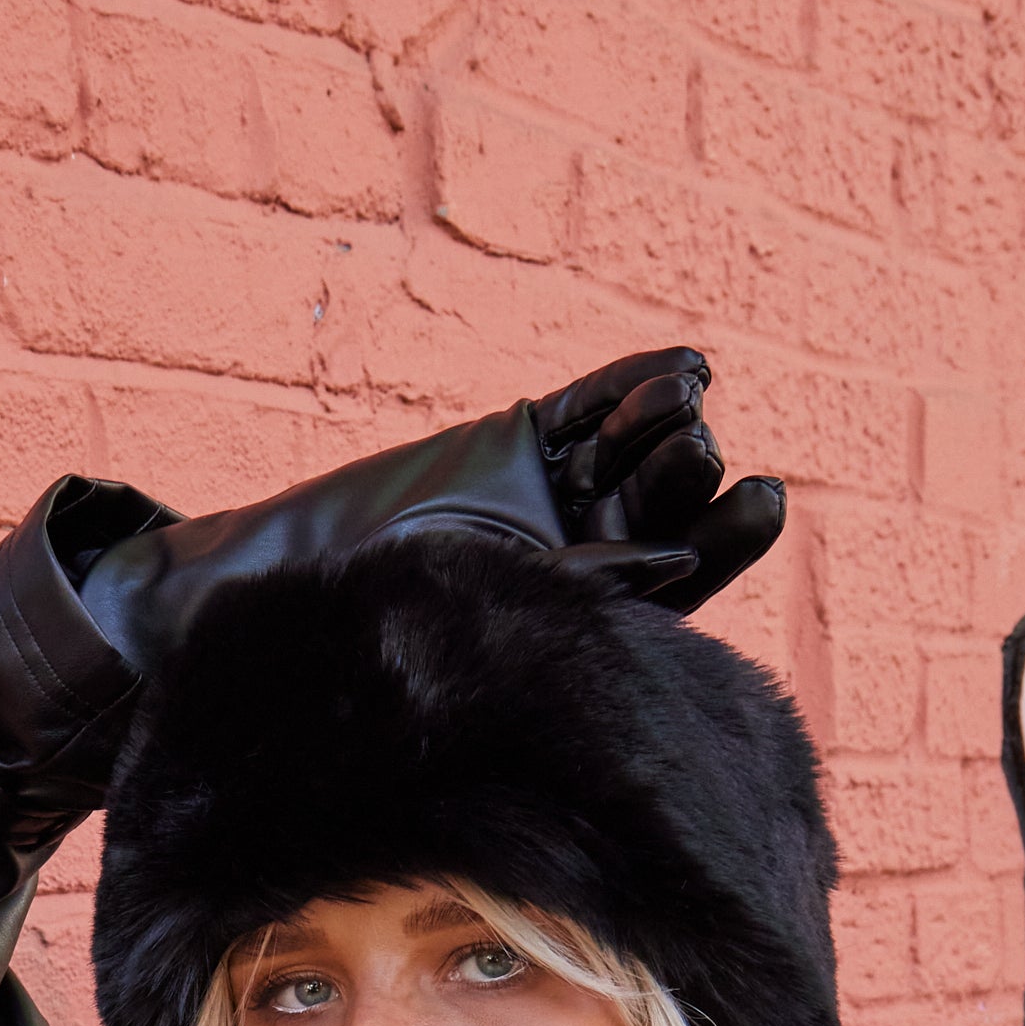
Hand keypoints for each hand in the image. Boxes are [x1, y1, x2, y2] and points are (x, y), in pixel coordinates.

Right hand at [64, 352, 782, 673]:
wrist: (267, 605)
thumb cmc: (350, 659)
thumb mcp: (448, 656)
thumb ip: (538, 630)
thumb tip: (640, 596)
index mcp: (580, 631)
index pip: (668, 588)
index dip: (714, 542)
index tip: (758, 504)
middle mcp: (582, 563)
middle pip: (664, 513)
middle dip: (688, 480)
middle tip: (706, 453)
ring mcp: (557, 498)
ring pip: (632, 456)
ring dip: (664, 426)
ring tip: (690, 403)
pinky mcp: (524, 441)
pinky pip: (590, 409)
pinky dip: (633, 385)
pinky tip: (688, 367)